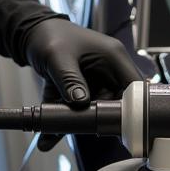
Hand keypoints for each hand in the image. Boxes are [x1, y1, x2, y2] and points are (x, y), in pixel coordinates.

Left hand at [23, 18, 140, 150]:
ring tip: (58, 130)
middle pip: (117, 103)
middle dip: (101, 119)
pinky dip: (66, 121)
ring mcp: (96, 82)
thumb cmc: (51, 36)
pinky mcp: (82, 90)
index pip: (135, 87)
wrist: (34, 34)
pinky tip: (49, 136)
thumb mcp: (59, 57)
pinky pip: (79, 110)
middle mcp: (109, 71)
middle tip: (84, 129)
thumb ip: (70, 80)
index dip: (132, 108)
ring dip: (81, 123)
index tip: (118, 124)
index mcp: (113, 57)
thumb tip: (80, 102)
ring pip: (97, 110)